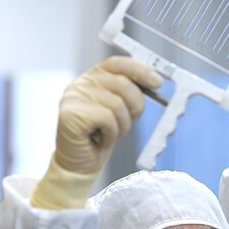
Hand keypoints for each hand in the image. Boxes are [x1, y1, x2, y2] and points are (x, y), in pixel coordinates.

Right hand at [31, 56, 162, 208]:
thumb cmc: (102, 137)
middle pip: (122, 84)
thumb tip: (155, 81)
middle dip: (134, 107)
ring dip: (122, 125)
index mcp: (92, 79)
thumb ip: (131, 94)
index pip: (117, 64)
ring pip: (117, 104)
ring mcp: (73, 98)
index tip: (158, 83)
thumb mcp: (121, 112)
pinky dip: (111, 134)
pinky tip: (100, 140)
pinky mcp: (70, 114)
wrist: (81, 164)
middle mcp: (80, 84)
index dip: (139, 70)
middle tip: (127, 123)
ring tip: (110, 134)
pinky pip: (107, 118)